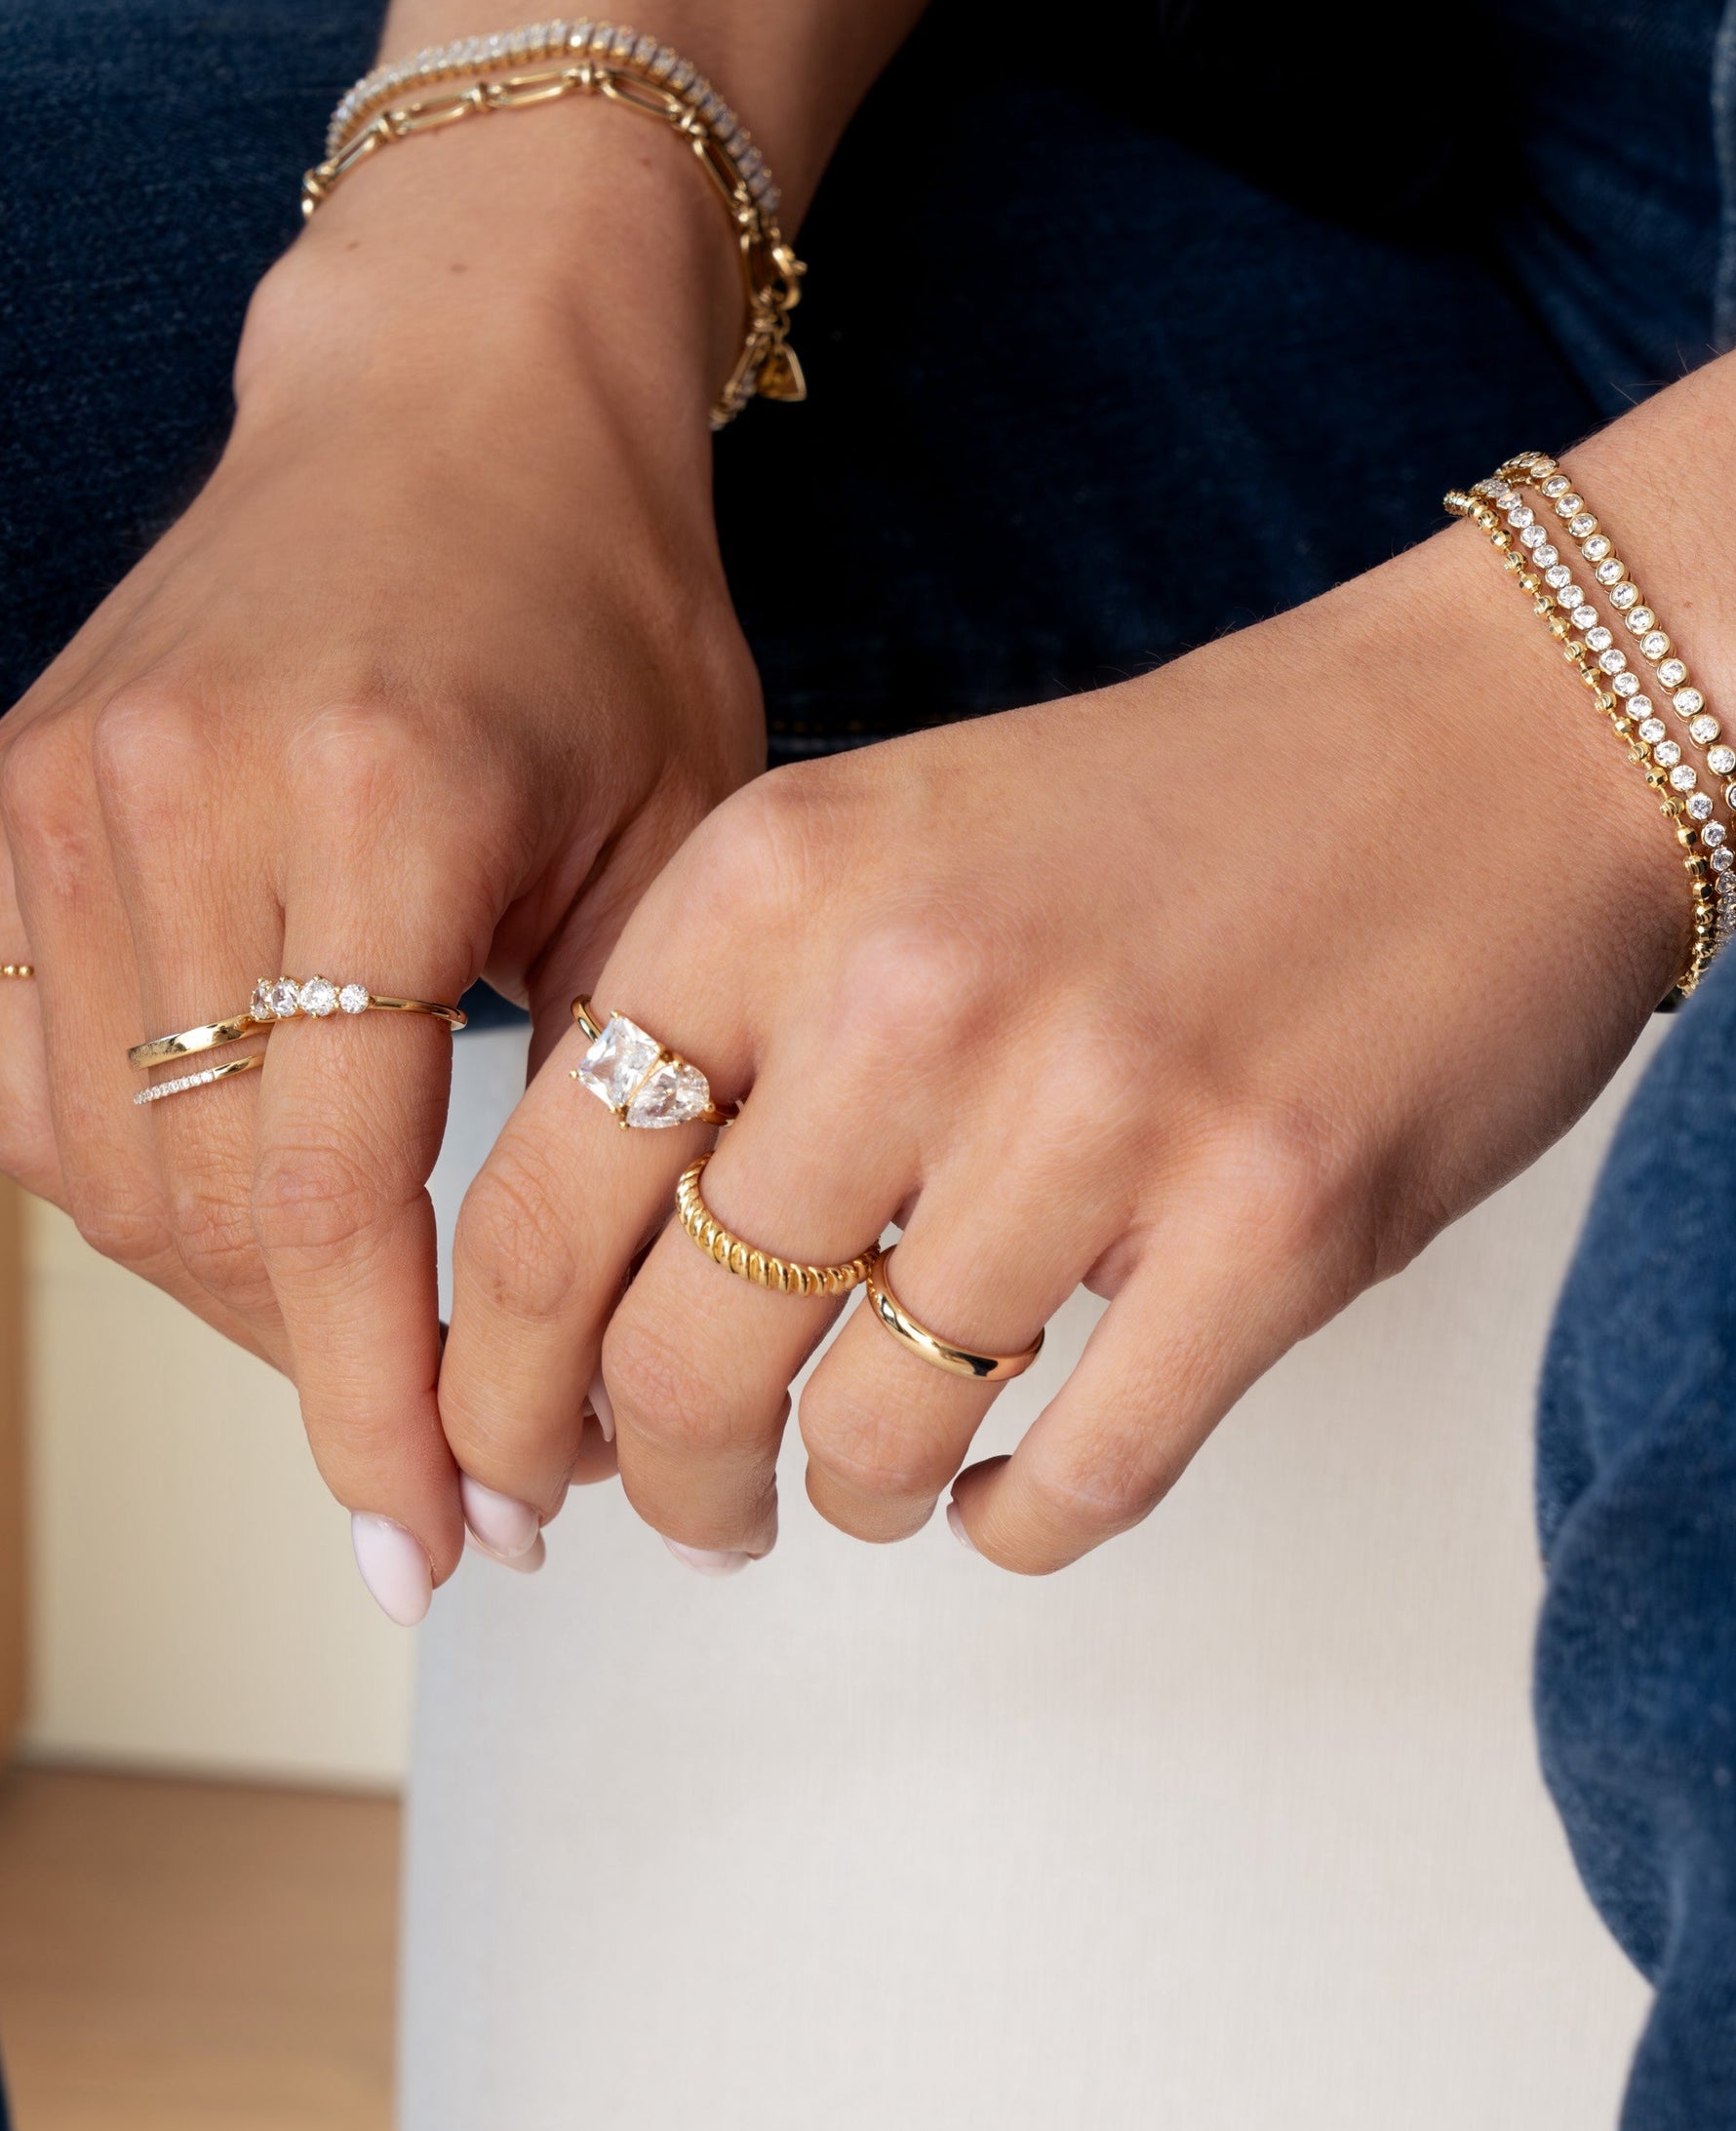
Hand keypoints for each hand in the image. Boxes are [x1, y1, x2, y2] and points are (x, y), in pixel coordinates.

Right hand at [0, 121, 763, 1605]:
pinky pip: (31, 1077)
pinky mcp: (14, 797)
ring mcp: (63, 796)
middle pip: (202, 1214)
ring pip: (97, 1169)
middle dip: (324, 1383)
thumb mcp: (681, 839)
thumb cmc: (602, 609)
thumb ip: (622, 1070)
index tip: (438, 1544)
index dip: (379, 1410)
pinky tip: (254, 1237)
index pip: (331, 1201)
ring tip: (369, 1364)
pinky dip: (141, 1190)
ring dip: (236, 1308)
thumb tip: (591, 1330)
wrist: (454, 402)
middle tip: (457, 1470)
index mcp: (377, 809)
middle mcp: (178, 802)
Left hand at [438, 510, 1683, 1572]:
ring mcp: (1098, 1108)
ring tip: (876, 1480)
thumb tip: (609, 1299)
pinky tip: (1011, 1488)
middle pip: (677, 1356)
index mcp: (777, 878)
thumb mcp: (891, 852)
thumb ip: (738, 1040)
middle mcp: (911, 988)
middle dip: (664, 1487)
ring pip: (872, 1440)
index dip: (498, 1385)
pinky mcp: (1271, 1222)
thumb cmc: (1174, 816)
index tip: (518, 1459)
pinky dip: (1020, 1526)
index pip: (540, 1204)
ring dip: (851, 1501)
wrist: (1480, 742)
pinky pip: (1077, 1482)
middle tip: (694, 1516)